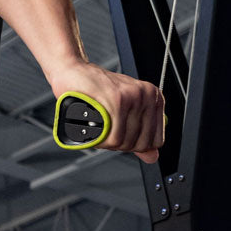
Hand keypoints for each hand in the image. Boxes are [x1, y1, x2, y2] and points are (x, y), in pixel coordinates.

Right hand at [49, 61, 163, 163]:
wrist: (74, 72)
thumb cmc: (98, 91)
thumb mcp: (125, 113)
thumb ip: (141, 135)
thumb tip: (153, 157)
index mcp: (154, 98)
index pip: (157, 141)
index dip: (137, 145)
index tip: (122, 135)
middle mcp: (148, 95)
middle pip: (142, 143)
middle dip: (122, 145)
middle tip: (108, 133)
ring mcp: (134, 96)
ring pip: (127, 142)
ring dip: (110, 142)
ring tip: (100, 129)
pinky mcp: (118, 100)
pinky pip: (116, 137)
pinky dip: (103, 140)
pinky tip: (96, 130)